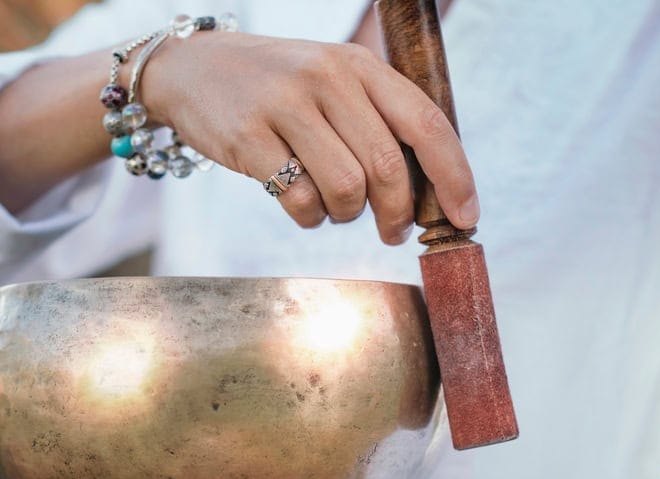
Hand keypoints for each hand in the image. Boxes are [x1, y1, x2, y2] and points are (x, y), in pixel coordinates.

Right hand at [142, 31, 478, 242]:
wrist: (193, 69)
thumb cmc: (276, 88)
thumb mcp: (332, 82)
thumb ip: (377, 121)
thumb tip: (430, 191)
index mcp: (359, 65)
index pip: (426, 124)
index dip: (454, 177)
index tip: (466, 218)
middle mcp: (327, 79)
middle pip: (388, 167)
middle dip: (398, 213)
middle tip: (392, 231)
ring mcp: (286, 106)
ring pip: (346, 188)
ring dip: (346, 215)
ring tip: (333, 206)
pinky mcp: (249, 137)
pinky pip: (299, 200)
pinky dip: (308, 217)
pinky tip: (300, 203)